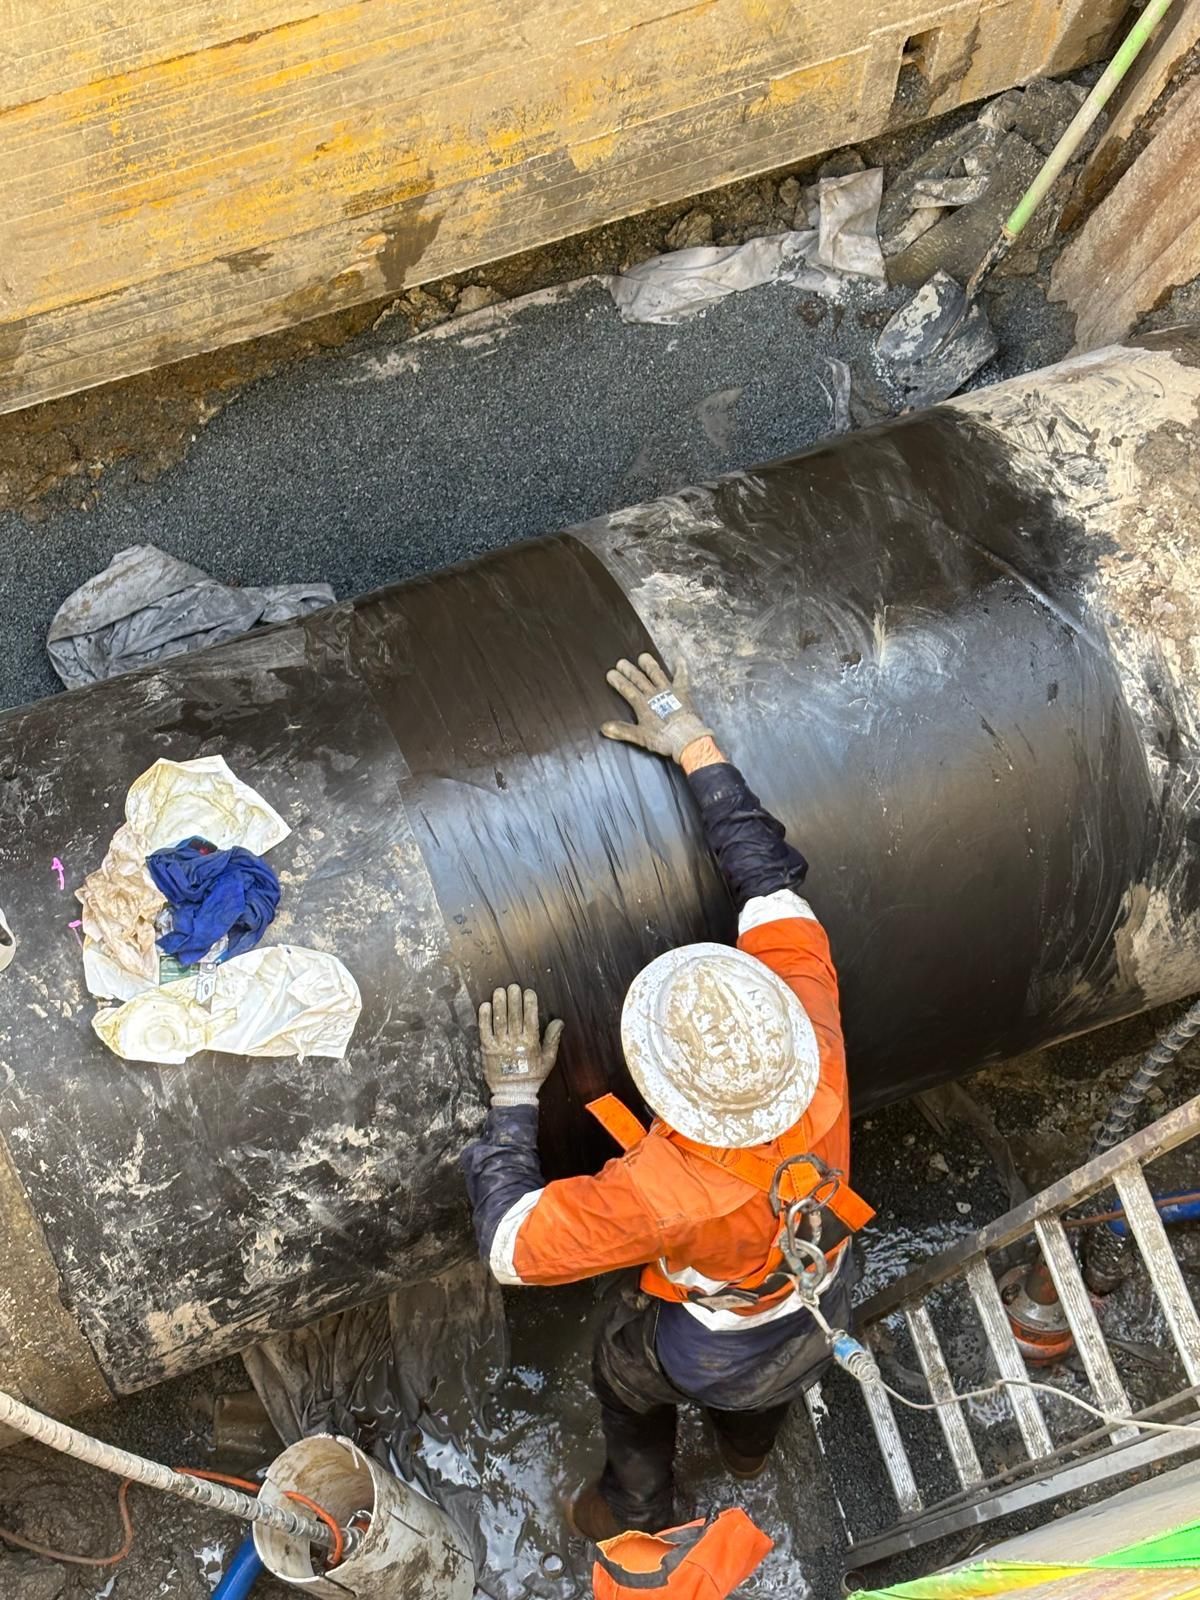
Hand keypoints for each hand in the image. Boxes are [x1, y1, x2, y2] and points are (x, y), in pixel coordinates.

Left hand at [478, 983, 564, 1106]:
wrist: (513, 1093)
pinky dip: (484, 1017)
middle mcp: (514, 1042)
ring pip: (499, 1020)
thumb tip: (559, 1022)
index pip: (530, 1017)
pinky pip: (485, 1030)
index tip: (528, 992)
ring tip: (499, 991)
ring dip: (499, 1004)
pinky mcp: (487, 1049)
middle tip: (513, 987)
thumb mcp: (548, 1059)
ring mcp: (499, 1045)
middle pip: (514, 1015)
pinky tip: (485, 1005)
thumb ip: (552, 1039)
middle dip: (514, 999)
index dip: (529, 1003)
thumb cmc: (532, 1076)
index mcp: (530, 1043)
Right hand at [600, 654, 713, 763]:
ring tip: (643, 656)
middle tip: (621, 662)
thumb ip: (622, 730)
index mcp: (643, 704)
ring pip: (657, 674)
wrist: (687, 738)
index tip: (611, 673)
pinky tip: (679, 658)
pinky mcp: (684, 693)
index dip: (618, 681)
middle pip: (639, 679)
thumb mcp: (640, 737)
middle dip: (629, 670)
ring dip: (649, 665)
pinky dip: (681, 668)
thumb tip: (604, 728)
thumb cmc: (664, 738)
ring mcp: (670, 691)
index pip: (627, 689)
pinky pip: (682, 677)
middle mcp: (655, 694)